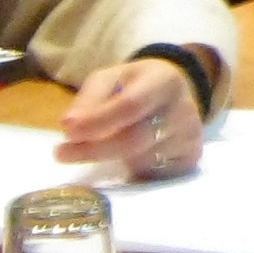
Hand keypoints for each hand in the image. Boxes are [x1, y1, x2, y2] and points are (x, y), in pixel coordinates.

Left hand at [56, 55, 201, 180]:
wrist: (177, 92)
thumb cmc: (136, 85)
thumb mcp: (111, 78)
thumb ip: (90, 98)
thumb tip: (70, 125)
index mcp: (163, 80)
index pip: (131, 105)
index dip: (98, 121)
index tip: (68, 132)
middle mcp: (184, 109)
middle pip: (135, 139)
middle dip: (94, 149)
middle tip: (62, 153)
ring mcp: (190, 137)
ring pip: (141, 160)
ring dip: (110, 159)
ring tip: (97, 148)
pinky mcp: (191, 159)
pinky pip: (152, 173)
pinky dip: (131, 169)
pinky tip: (127, 159)